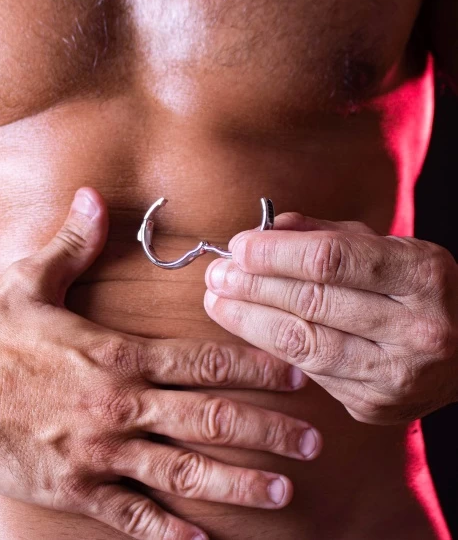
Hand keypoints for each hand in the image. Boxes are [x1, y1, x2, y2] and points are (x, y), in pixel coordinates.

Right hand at [0, 190, 320, 539]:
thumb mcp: (31, 279)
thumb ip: (73, 240)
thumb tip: (92, 195)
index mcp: (117, 354)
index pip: (203, 360)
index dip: (254, 365)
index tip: (294, 373)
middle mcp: (118, 404)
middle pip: (208, 417)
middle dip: (266, 429)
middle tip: (311, 442)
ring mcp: (98, 451)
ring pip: (182, 471)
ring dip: (236, 481)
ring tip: (282, 489)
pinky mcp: (72, 487)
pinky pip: (130, 515)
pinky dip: (168, 532)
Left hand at [204, 212, 457, 424]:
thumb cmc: (412, 288)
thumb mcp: (383, 247)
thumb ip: (324, 236)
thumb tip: (263, 232)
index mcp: (422, 274)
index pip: (331, 260)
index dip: (275, 253)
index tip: (238, 246)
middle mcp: (416, 329)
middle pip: (311, 303)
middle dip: (251, 286)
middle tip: (216, 274)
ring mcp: (396, 376)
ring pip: (302, 345)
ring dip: (248, 320)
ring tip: (217, 300)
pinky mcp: (374, 406)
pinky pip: (309, 372)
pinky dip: (273, 346)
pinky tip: (250, 327)